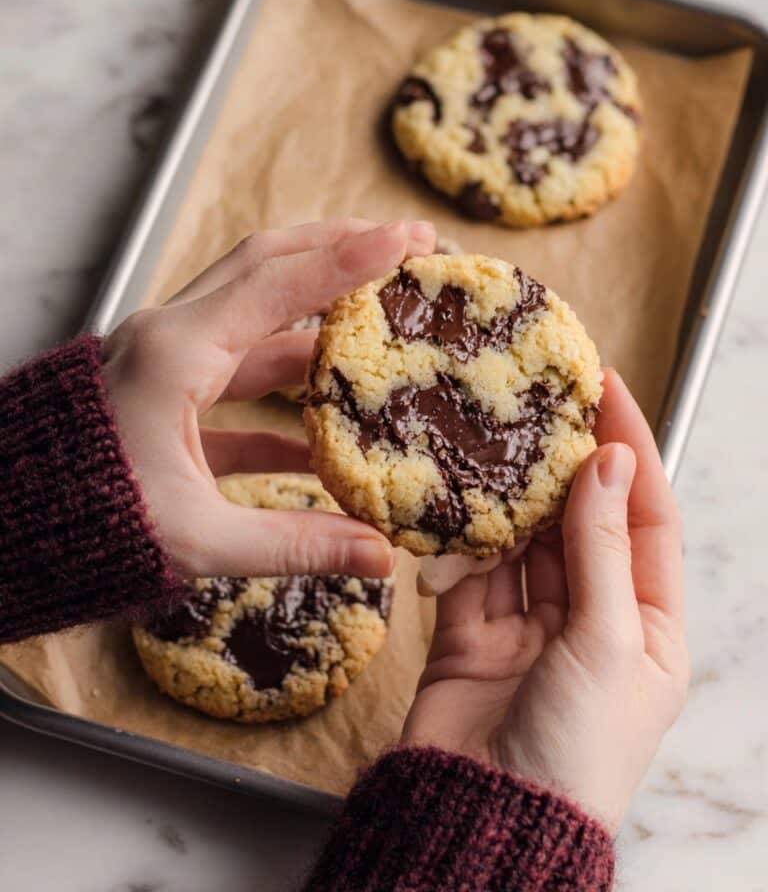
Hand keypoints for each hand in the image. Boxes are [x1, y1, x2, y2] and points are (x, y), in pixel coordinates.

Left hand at [102, 218, 435, 580]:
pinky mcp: (166, 394)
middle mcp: (170, 339)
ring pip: (256, 318)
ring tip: (382, 319)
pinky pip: (239, 378)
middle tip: (405, 243)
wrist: (13, 532)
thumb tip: (380, 556)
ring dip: (319, 317)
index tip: (406, 240)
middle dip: (338, 249)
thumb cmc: (86, 526)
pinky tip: (328, 426)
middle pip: (267, 267)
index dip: (348, 261)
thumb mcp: (197, 538)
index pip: (277, 285)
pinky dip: (286, 391)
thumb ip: (294, 542)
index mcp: (175, 354)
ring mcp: (167, 362)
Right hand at [402, 369, 688, 832]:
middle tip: (542, 405)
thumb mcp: (608, 642)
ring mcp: (531, 628)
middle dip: (564, 467)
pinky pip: (473, 573)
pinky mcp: (474, 634)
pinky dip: (465, 543)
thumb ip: (602, 548)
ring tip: (498, 444)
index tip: (607, 391)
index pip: (646, 519)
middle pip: (583, 523)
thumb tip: (609, 463)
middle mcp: (593, 622)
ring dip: (513, 500)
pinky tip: (459, 508)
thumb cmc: (575, 753)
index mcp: (648, 628)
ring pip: (524, 541)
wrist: (484, 820)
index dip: (630, 452)